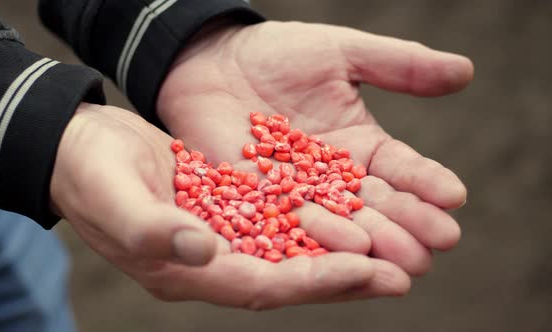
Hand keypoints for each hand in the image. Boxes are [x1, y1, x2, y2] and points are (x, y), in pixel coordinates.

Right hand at [51, 103, 402, 309]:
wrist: (81, 147)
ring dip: (339, 251)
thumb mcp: (112, 195)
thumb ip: (151, 228)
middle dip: (343, 277)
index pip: (259, 285)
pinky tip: (350, 211)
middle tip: (401, 273)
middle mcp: (209, 261)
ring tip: (391, 249)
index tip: (366, 271)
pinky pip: (280, 220)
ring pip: (290, 251)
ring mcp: (219, 237)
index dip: (313, 281)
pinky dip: (315, 221)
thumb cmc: (88, 172)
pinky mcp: (226, 208)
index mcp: (182, 270)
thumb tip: (202, 250)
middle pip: (286, 276)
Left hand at [158, 21, 473, 276]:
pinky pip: (292, 227)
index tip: (454, 198)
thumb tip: (465, 72)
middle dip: (410, 226)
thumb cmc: (278, 53)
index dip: (428, 185)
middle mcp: (335, 179)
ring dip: (374, 243)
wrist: (213, 61)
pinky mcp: (260, 204)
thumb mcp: (342, 53)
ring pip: (342, 226)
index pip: (403, 171)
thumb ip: (397, 65)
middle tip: (439, 242)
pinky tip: (346, 251)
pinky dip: (319, 241)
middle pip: (379, 208)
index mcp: (362, 147)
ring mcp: (298, 195)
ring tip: (402, 260)